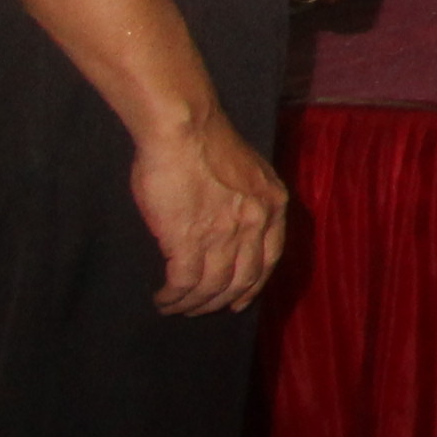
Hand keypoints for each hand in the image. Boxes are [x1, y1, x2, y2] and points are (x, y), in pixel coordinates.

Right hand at [134, 114, 289, 315]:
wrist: (184, 127)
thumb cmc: (206, 141)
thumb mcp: (248, 172)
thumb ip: (246, 201)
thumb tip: (229, 225)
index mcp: (273, 204)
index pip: (270, 259)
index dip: (253, 285)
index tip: (240, 300)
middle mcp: (255, 223)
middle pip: (243, 279)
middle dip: (221, 300)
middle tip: (201, 309)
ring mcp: (224, 234)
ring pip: (213, 286)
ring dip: (193, 304)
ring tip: (176, 307)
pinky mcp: (189, 240)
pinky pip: (184, 283)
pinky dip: (174, 297)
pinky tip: (164, 299)